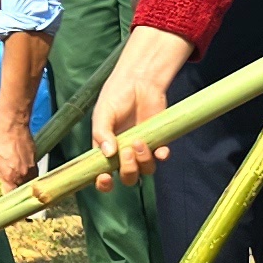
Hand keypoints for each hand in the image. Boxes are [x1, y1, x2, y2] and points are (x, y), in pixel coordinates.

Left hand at [0, 116, 36, 194]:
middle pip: (20, 192)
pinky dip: (26, 175)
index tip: (3, 200)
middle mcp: (22, 175)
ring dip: (21, 183)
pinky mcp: (35, 160)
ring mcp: (31, 168)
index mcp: (9, 176)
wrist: (12, 123)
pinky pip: (32, 174)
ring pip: (28, 183)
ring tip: (12, 176)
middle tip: (7, 187)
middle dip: (14, 191)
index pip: (9, 197)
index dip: (6, 200)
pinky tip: (18, 168)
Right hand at [88, 27, 198, 176]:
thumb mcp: (102, 113)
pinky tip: (160, 150)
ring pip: (145, 170)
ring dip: (143, 161)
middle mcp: (123, 152)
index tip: (106, 178)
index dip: (103, 183)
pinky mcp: (158, 140)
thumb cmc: (116, 95)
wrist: (139, 80)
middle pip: (127, 177)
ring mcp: (142, 148)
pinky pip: (161, 157)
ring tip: (139, 141)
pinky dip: (162, 156)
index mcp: (106, 149)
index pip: (103, 174)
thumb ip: (101, 133)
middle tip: (126, 151)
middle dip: (127, 170)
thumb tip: (107, 154)